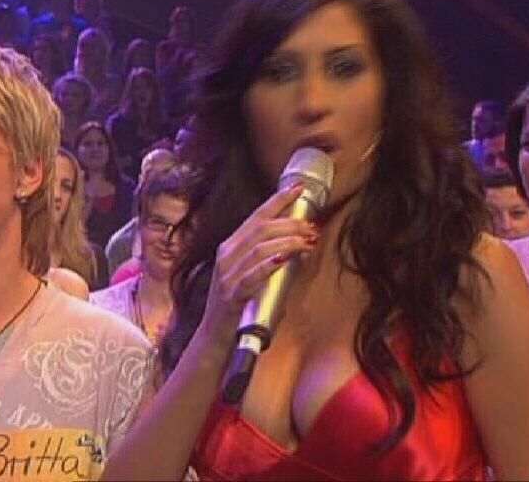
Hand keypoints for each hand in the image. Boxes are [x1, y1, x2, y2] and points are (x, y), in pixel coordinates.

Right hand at [197, 183, 317, 348]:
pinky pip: (252, 275)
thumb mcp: (253, 277)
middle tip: (312, 227)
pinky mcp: (231, 295)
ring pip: (259, 248)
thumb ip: (271, 260)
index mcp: (230, 248)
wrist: (215, 339)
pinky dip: (271, 264)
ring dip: (288, 242)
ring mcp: (226, 275)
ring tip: (308, 242)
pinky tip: (286, 258)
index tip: (298, 189)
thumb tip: (301, 246)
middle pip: (261, 229)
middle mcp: (226, 257)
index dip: (278, 200)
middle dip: (290, 223)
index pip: (256, 217)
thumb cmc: (239, 307)